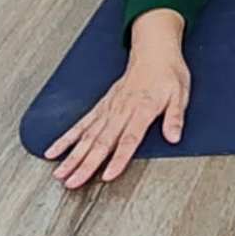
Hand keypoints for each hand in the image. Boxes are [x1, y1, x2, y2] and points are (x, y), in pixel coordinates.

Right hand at [43, 15, 189, 187]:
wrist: (153, 52)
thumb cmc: (168, 73)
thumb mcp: (180, 94)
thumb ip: (175, 117)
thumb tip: (174, 137)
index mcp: (142, 109)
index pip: (128, 139)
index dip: (118, 159)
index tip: (108, 175)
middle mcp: (121, 110)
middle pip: (101, 142)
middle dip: (86, 165)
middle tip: (73, 183)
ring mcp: (108, 109)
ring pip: (86, 136)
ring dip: (72, 157)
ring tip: (60, 174)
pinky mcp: (101, 107)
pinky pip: (81, 124)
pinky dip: (66, 139)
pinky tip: (54, 151)